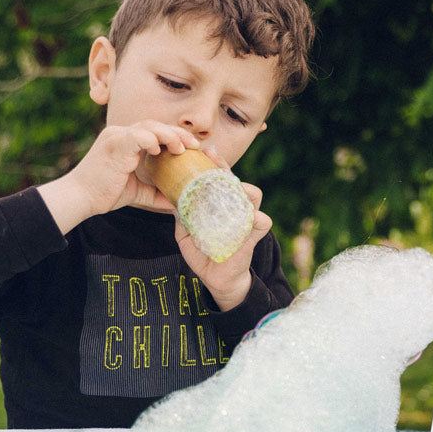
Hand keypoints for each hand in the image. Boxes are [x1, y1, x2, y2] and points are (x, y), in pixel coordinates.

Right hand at [38, 120, 197, 234]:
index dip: (176, 136)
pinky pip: (135, 136)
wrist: (80, 198)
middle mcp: (121, 134)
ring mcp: (116, 136)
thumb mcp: (136, 192)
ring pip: (148, 126)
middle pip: (155, 125)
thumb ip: (154, 193)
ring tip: (182, 148)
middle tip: (195, 145)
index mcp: (127, 141)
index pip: (156, 131)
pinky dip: (149, 139)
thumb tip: (175, 202)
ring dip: (168, 135)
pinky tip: (158, 150)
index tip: (194, 148)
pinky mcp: (113, 144)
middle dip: (178, 133)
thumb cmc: (104, 193)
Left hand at [174, 148, 265, 309]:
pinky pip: (262, 222)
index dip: (213, 165)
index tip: (204, 153)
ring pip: (253, 196)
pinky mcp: (254, 235)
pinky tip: (250, 216)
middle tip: (212, 159)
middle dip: (225, 168)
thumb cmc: (203, 253)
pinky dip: (257, 218)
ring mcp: (246, 220)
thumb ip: (181, 216)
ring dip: (243, 188)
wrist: (216, 279)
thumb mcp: (185, 234)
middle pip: (235, 181)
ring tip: (232, 186)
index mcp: (219, 204)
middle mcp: (234, 207)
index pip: (218, 179)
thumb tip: (170, 197)